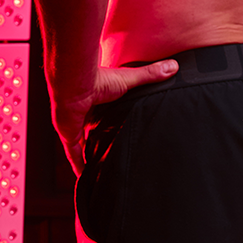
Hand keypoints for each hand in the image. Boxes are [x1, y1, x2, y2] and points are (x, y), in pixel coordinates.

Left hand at [53, 58, 178, 172]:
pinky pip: (73, 154)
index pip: (105, 112)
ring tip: (101, 167)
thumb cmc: (99, 80)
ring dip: (90, 152)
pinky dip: (78, 165)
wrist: (74, 85)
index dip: (111, 120)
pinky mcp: (69, 135)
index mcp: (99, 99)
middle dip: (100, 138)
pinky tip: (84, 176)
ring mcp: (75, 125)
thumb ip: (150, 75)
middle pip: (93, 129)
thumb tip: (174, 66)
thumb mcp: (129, 79)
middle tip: (112, 152)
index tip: (120, 128)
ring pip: (83, 142)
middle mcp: (85, 113)